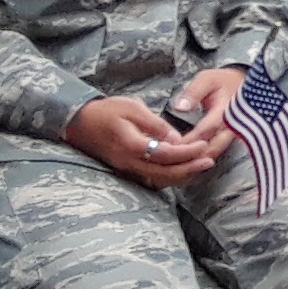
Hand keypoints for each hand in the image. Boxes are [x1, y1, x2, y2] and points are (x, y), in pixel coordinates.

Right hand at [66, 95, 223, 188]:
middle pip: (164, 173)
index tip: (204, 145)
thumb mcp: (132, 109)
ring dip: (181, 175)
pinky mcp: (126, 169)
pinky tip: (183, 169)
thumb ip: (156, 125)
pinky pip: (151, 178)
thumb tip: (178, 139)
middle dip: (189, 169)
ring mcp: (126, 169)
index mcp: (131, 146)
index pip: (165, 154)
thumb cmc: (106, 110)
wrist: (78, 122)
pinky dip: (169, 175)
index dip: (187, 152)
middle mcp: (129, 163)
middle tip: (209, 161)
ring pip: (158, 179)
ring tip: (201, 166)